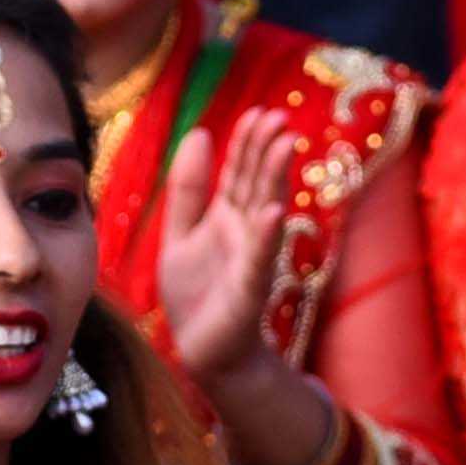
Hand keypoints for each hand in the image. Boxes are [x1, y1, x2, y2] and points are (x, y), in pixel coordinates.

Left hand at [156, 108, 301, 389]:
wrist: (204, 352)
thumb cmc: (196, 295)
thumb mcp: (180, 234)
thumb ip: (188, 189)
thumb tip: (199, 133)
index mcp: (227, 216)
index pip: (240, 171)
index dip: (247, 142)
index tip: (259, 112)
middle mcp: (245, 233)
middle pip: (256, 184)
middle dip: (266, 151)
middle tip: (279, 118)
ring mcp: (251, 260)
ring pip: (264, 212)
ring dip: (274, 180)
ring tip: (285, 146)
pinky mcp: (249, 292)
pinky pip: (259, 261)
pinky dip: (266, 238)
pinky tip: (273, 213)